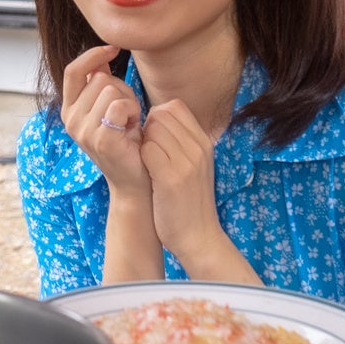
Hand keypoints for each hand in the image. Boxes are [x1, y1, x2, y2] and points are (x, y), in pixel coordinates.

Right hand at [60, 45, 147, 199]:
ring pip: (111, 89)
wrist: (135, 180)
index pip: (74, 71)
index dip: (92, 55)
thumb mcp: (109, 109)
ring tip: (131, 122)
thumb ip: (101, 86)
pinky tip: (134, 126)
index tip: (113, 49)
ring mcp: (83, 131)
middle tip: (129, 113)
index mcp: (69, 110)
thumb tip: (100, 61)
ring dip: (130, 101)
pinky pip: (120, 105)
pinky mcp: (100, 139)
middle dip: (122, 88)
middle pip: (100, 78)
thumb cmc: (126, 142)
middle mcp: (71, 120)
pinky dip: (134, 111)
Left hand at [140, 100, 223, 266]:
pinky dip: (141, 159)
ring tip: (149, 164)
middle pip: (161, 114)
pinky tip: (147, 174)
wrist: (199, 237)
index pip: (175, 106)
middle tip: (147, 151)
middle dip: (147, 128)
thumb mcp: (195, 164)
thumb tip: (156, 117)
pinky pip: (147, 150)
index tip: (153, 137)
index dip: (157, 117)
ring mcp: (187, 161)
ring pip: (152, 130)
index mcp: (203, 141)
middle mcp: (198, 147)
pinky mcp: (172, 177)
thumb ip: (181, 140)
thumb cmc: (189, 200)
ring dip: (143, 143)